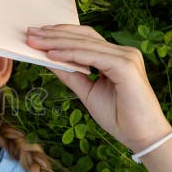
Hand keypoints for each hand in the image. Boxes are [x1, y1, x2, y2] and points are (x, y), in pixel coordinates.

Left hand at [26, 24, 171, 151]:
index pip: (85, 39)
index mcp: (116, 57)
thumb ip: (71, 74)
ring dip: (57, 42)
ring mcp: (126, 57)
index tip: (36, 36)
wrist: (143, 137)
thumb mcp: (87, 92)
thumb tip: (49, 60)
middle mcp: (123, 53)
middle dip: (53, 35)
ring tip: (35, 41)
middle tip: (29, 33)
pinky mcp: (126, 66)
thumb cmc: (120, 117)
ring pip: (85, 44)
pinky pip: (92, 57)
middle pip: (83, 37)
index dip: (60, 34)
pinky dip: (70, 54)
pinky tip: (52, 54)